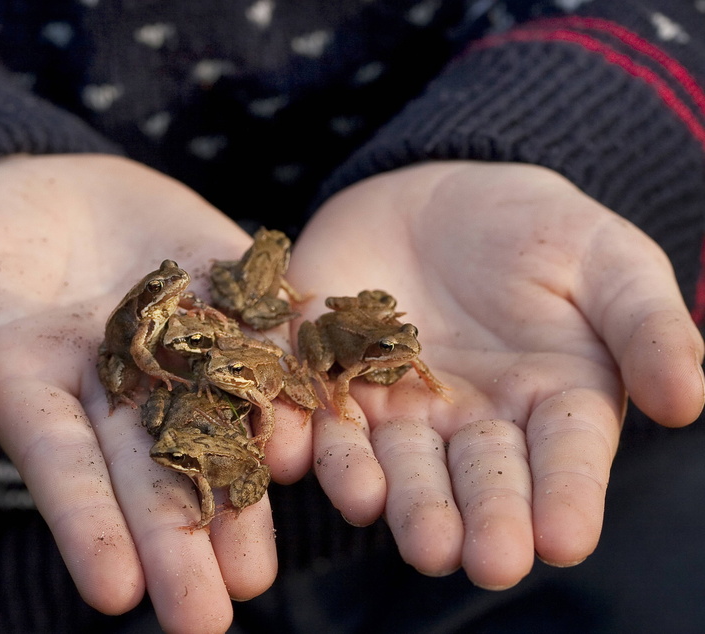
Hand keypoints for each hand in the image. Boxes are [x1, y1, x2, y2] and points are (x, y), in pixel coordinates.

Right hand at [0, 154, 309, 631]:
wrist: (50, 192)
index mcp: (39, 393)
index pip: (63, 467)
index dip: (86, 527)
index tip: (112, 594)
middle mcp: (119, 391)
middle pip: (150, 473)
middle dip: (176, 545)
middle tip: (205, 621)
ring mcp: (184, 349)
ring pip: (219, 427)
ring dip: (244, 496)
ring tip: (259, 570)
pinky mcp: (231, 300)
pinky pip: (270, 343)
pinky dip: (292, 386)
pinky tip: (320, 438)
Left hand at [288, 161, 704, 589]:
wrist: (442, 196)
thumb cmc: (539, 232)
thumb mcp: (609, 263)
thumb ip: (646, 327)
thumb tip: (686, 402)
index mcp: (551, 404)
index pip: (564, 460)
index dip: (566, 499)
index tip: (564, 539)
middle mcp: (473, 424)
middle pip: (475, 479)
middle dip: (477, 519)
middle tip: (480, 558)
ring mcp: (399, 408)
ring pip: (394, 462)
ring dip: (394, 497)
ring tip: (400, 524)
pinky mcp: (332, 378)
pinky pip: (316, 414)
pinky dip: (305, 438)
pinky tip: (295, 459)